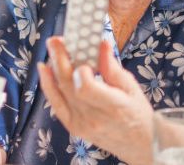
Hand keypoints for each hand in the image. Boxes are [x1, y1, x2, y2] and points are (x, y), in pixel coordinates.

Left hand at [38, 36, 153, 164]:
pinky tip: (44, 69)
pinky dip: (48, 85)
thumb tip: (101, 44)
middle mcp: (93, 118)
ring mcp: (80, 124)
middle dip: (60, 59)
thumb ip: (112, 68)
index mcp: (113, 107)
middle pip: (69, 86)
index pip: (86, 88)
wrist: (138, 144)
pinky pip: (56, 104)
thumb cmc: (138, 114)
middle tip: (56, 40)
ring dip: (53, 68)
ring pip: (59, 92)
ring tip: (52, 48)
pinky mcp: (73, 127)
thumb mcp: (132, 88)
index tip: (83, 55)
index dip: (80, 70)